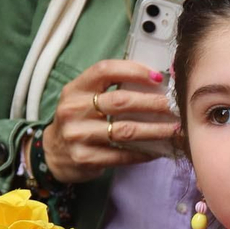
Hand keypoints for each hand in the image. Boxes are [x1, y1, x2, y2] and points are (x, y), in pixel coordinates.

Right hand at [43, 59, 178, 182]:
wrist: (54, 153)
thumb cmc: (79, 120)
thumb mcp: (84, 99)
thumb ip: (110, 90)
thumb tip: (156, 83)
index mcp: (75, 89)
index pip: (105, 70)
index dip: (133, 70)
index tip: (158, 77)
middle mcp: (73, 109)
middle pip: (121, 101)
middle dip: (153, 103)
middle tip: (175, 106)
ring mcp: (78, 135)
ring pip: (125, 131)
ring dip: (155, 130)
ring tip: (175, 128)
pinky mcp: (85, 158)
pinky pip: (122, 155)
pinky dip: (144, 153)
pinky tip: (159, 150)